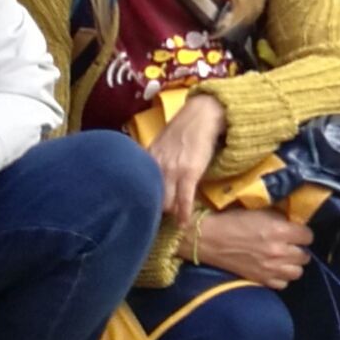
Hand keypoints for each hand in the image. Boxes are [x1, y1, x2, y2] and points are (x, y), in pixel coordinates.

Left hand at [145, 93, 226, 228]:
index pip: (138, 188)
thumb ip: (152, 162)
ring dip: (169, 213)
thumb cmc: (182, 129)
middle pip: (151, 198)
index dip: (140, 202)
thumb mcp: (159, 145)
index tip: (140, 212)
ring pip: (166, 202)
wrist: (201, 115)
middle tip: (157, 221)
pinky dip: (184, 213)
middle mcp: (156, 167)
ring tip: (172, 222)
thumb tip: (146, 179)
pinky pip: (185, 199)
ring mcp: (173, 170)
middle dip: (153, 211)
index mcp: (147, 160)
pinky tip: (184, 224)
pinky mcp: (190, 173)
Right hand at [187, 206, 312, 287]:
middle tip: (291, 245)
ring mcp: (270, 268)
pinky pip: (282, 284)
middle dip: (300, 250)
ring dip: (293, 265)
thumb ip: (280, 218)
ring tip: (285, 259)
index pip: (308, 236)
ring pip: (297, 272)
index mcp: (280, 231)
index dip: (303, 234)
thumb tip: (294, 222)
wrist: (209, 239)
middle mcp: (279, 252)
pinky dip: (281, 277)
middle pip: (305, 256)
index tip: (297, 232)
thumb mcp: (261, 212)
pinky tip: (274, 269)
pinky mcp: (260, 279)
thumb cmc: (233, 221)